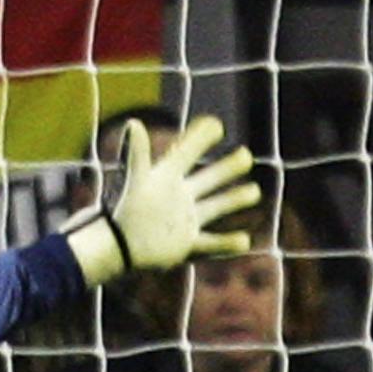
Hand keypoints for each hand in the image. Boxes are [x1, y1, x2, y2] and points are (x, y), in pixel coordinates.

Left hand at [62, 114, 257, 286]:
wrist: (118, 248)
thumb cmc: (126, 211)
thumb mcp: (137, 180)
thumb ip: (138, 153)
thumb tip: (134, 123)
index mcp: (167, 179)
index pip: (186, 154)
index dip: (199, 139)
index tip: (215, 124)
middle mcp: (178, 198)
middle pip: (208, 179)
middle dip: (227, 168)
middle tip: (245, 155)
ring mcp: (183, 221)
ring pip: (215, 207)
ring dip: (234, 199)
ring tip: (255, 191)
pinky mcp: (186, 245)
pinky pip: (211, 243)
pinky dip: (228, 243)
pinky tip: (245, 241)